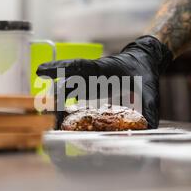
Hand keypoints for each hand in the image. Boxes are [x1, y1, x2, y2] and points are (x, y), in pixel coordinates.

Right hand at [36, 36, 172, 128]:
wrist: (143, 62)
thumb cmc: (144, 73)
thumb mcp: (150, 90)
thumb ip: (149, 108)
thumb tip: (149, 127)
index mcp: (103, 69)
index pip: (78, 67)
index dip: (59, 68)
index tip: (40, 70)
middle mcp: (91, 75)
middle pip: (68, 82)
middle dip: (54, 94)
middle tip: (42, 106)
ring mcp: (88, 82)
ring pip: (67, 91)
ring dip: (57, 104)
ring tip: (50, 120)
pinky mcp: (89, 89)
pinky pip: (73, 97)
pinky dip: (65, 108)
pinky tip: (59, 121)